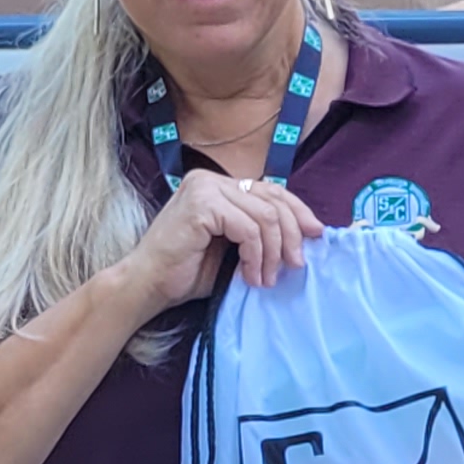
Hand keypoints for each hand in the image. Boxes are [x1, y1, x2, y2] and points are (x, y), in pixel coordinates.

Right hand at [117, 166, 317, 317]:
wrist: (147, 284)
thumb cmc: (186, 271)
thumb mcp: (234, 248)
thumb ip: (260, 233)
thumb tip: (306, 234)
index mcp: (219, 185)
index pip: (272, 190)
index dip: (298, 212)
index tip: (316, 235)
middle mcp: (211, 179)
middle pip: (274, 200)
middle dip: (291, 235)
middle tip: (296, 265)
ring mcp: (205, 188)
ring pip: (265, 216)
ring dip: (272, 253)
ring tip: (265, 279)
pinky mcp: (201, 204)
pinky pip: (248, 229)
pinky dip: (256, 255)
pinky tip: (251, 276)